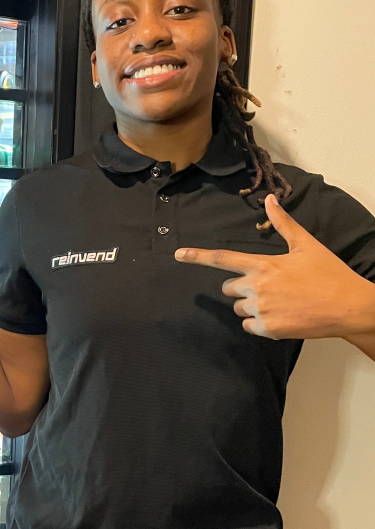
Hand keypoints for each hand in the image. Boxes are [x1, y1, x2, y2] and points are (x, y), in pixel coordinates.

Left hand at [174, 194, 374, 339]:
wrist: (349, 306)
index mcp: (263, 265)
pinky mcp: (268, 329)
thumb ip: (284, 223)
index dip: (197, 256)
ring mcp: (261, 309)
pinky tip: (281, 316)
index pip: (222, 259)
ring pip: (239, 308)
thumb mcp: (306, 245)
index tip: (178, 255)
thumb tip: (270, 199)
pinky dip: (260, 324)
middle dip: (240, 288)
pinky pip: (249, 326)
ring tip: (280, 301)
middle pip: (228, 289)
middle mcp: (257, 287)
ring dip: (251, 306)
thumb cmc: (329, 274)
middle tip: (268, 287)